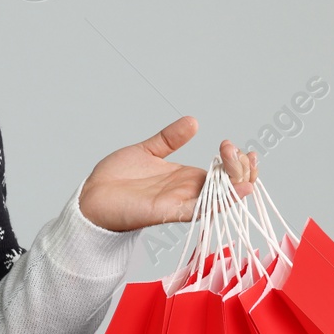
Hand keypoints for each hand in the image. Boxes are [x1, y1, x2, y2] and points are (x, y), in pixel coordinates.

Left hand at [76, 116, 257, 231]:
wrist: (92, 197)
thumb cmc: (116, 179)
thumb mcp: (147, 151)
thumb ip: (170, 138)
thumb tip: (193, 121)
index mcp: (186, 178)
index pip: (225, 174)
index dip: (239, 162)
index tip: (240, 146)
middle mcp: (188, 192)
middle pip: (230, 185)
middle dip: (241, 167)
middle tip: (231, 147)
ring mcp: (180, 202)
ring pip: (222, 197)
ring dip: (237, 180)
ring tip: (239, 159)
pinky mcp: (169, 211)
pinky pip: (201, 209)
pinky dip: (222, 201)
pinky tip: (239, 190)